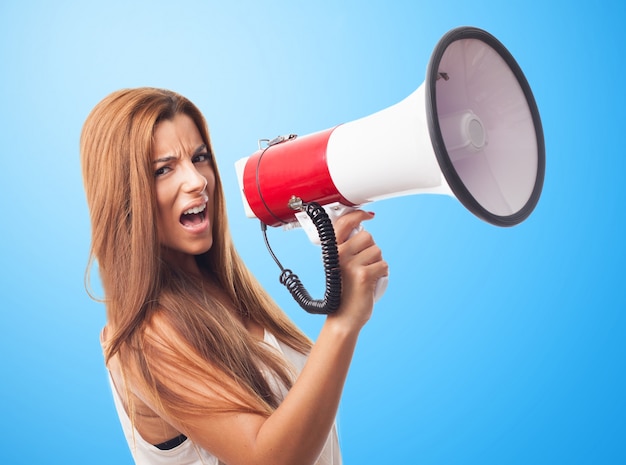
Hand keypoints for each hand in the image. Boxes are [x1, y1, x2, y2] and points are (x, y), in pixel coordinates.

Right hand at [329, 210, 387, 330]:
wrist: (344, 317)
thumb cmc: (345, 290)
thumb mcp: (341, 264)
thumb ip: (348, 247)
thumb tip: (363, 228)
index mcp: (332, 250)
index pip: (343, 223)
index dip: (357, 215)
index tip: (367, 215)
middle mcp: (338, 255)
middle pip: (368, 236)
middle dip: (371, 250)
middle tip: (363, 266)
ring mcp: (350, 264)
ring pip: (377, 251)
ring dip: (377, 263)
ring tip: (365, 276)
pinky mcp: (363, 275)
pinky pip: (383, 265)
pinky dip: (382, 274)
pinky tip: (371, 282)